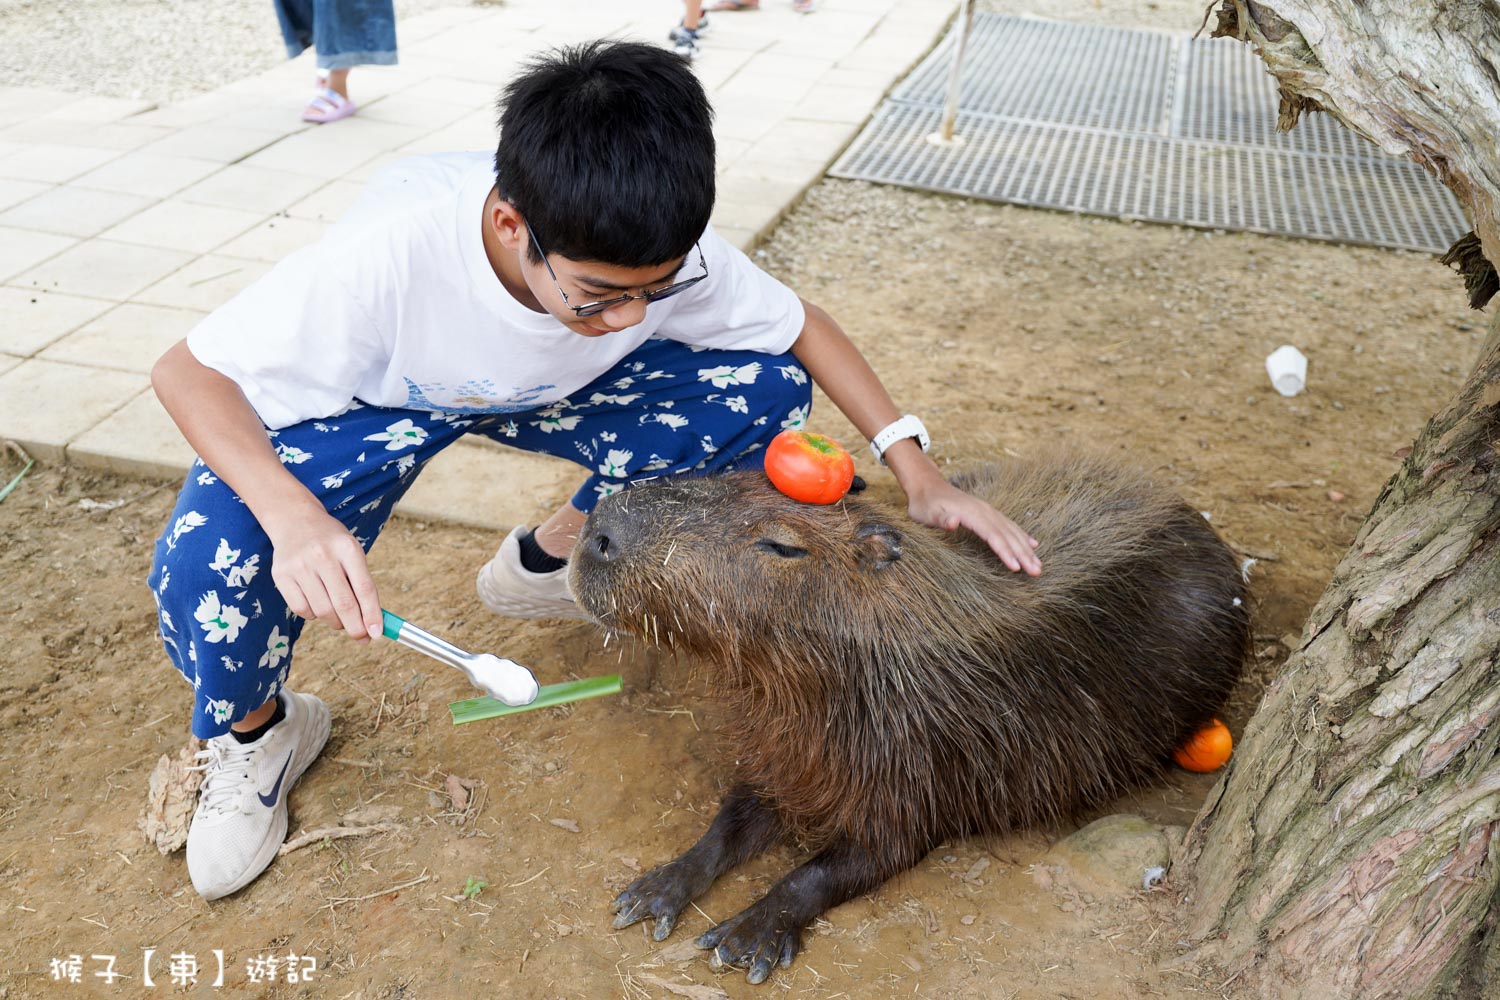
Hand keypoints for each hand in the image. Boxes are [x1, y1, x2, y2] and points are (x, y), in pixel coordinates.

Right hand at [266, 507, 382, 640]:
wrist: (295, 521)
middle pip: (343, 604)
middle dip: (355, 627)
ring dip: (335, 622)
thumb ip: (362, 585)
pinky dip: (314, 615)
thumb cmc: (331, 543)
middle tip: (362, 637)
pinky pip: (302, 610)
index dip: (372, 615)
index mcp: (348, 548)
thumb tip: (372, 624)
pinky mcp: (281, 575)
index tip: (377, 634)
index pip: (365, 589)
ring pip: (322, 611)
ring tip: (339, 616)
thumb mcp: (352, 553)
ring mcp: (299, 566)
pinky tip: (318, 603)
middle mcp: (323, 555)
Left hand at [907, 479, 1041, 575]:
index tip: (1016, 567)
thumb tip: (953, 522)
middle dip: (1023, 554)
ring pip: (1012, 531)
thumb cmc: (925, 505)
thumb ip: (940, 519)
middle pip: (1007, 535)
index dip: (1005, 551)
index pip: (992, 535)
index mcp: (971, 514)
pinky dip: (1022, 536)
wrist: (927, 486)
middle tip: (1036, 572)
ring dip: (1026, 548)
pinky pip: (1009, 525)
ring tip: (1038, 564)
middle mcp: (984, 511)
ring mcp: (987, 511)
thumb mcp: (926, 514)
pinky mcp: (987, 513)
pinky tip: (1033, 545)